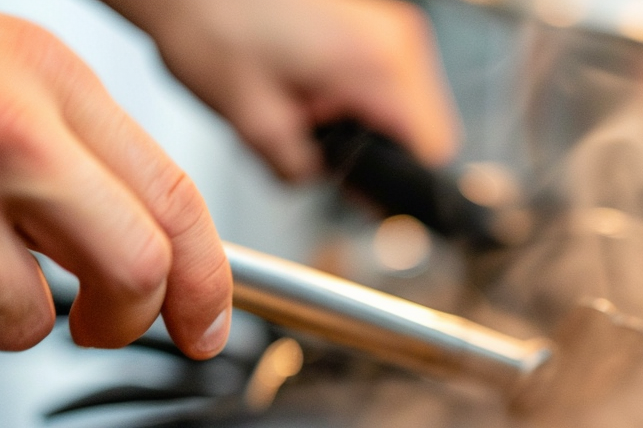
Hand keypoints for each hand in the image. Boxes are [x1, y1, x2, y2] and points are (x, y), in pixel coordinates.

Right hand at [0, 0, 231, 356]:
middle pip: (134, 271)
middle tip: (105, 326)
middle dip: (128, 320)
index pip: (176, 202)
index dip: (207, 284)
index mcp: (47, 81)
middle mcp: (5, 135)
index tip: (205, 324)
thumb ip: (74, 144)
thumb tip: (142, 235)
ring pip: (23, 318)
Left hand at [105, 0, 460, 180]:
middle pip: (426, 130)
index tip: (368, 193)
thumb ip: (305, 173)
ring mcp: (387, 24)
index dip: (401, 185)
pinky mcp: (371, 20)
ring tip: (307, 112)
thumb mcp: (256, 125)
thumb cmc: (210, 26)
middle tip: (322, 151)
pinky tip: (309, 89)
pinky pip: (387, 76)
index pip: (432, 151)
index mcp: (379, 66)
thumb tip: (327, 188)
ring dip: (367, 122)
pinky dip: (357, 95)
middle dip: (380, 153)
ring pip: (408, 105)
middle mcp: (396, 40)